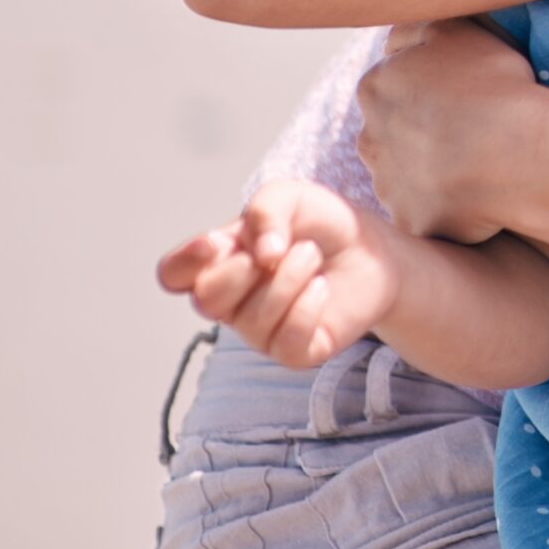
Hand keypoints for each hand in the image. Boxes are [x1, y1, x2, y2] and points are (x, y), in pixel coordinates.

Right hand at [156, 180, 399, 369]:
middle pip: (207, 298)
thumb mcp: (292, 196)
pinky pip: (286, 341)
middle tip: (285, 247)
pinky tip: (322, 288)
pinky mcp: (293, 352)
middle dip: (247, 267)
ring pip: (252, 319)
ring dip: (291, 277)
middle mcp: (231, 302)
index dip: (185, 261)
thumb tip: (261, 255)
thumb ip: (265, 210)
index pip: (173, 274)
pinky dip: (308, 307)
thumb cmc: (323, 224)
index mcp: (219, 263)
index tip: (217, 242)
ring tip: (313, 257)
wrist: (375, 249)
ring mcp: (259, 331)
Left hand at [357, 19, 538, 242]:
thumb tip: (393, 40)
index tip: (464, 93)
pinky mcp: (410, 220)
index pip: (393, 83)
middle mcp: (369, 136)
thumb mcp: (455, 30)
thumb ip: (415, 28)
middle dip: (419, 131)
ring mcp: (388, 183)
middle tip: (470, 130)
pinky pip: (426, 212)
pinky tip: (479, 196)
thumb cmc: (490, 84)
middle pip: (391, 131)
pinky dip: (447, 206)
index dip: (429, 88)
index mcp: (376, 86)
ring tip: (478, 164)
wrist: (509, 154)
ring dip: (430, 170)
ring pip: (404, 174)